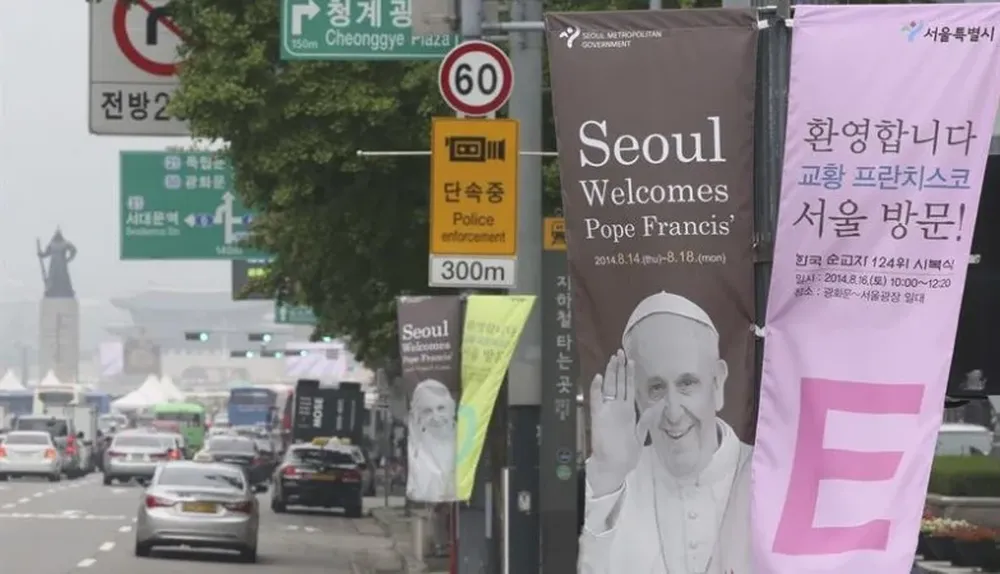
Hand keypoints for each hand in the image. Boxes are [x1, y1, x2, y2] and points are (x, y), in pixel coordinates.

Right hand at [587, 349, 639, 497]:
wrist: (614, 467)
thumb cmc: (626, 453)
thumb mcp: (640, 434)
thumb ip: (647, 419)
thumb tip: (660, 406)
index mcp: (627, 411)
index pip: (628, 388)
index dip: (629, 374)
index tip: (630, 360)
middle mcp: (617, 408)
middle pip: (618, 383)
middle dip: (619, 368)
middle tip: (620, 353)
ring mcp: (607, 411)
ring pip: (608, 387)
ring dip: (610, 373)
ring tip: (612, 359)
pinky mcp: (598, 417)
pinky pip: (596, 400)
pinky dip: (596, 389)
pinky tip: (599, 377)